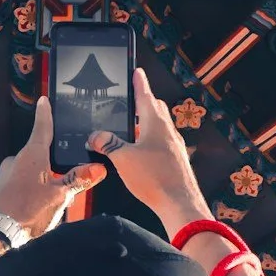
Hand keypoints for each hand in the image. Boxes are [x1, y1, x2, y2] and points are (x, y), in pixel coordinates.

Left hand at [0, 97, 103, 237]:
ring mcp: (7, 173)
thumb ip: (79, 180)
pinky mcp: (3, 187)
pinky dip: (34, 187)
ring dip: (45, 179)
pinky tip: (39, 204)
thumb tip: (99, 168)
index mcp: (32, 155)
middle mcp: (17, 159)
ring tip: (54, 199)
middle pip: (41, 152)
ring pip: (33, 170)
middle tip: (66, 178)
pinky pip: (23, 181)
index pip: (42, 127)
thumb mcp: (59, 196)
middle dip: (54, 163)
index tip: (44, 100)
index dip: (45, 113)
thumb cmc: (28, 211)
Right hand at [89, 72, 209, 236]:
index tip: (137, 71)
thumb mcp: (123, 159)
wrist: (180, 204)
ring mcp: (174, 147)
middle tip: (132, 98)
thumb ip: (107, 144)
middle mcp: (168, 132)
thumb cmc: (156, 179)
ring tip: (130, 128)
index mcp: (156, 124)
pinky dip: (150, 140)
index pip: (146, 95)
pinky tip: (141, 153)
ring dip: (146, 123)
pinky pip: (162, 143)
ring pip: (159, 127)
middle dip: (143, 102)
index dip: (139, 83)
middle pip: (155, 109)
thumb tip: (96, 136)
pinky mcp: (176, 161)